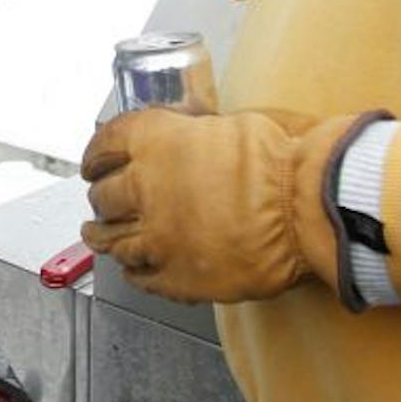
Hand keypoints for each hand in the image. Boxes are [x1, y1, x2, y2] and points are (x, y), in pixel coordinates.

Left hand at [80, 106, 380, 305]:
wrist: (308, 207)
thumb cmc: (282, 159)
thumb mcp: (231, 124)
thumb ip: (195, 133)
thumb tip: (189, 134)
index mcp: (155, 140)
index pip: (105, 145)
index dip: (95, 156)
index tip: (93, 164)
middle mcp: (146, 187)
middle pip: (103, 196)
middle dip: (102, 198)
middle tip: (104, 202)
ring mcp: (158, 236)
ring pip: (112, 241)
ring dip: (105, 237)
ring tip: (101, 237)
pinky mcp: (177, 277)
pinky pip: (141, 278)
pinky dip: (134, 272)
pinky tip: (135, 270)